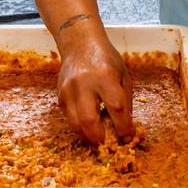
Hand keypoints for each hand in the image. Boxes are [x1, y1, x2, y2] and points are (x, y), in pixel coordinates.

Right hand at [56, 25, 132, 144]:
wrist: (79, 43)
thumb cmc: (106, 59)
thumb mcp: (123, 74)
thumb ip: (125, 100)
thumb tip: (126, 127)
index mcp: (105, 76)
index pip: (116, 107)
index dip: (123, 127)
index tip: (128, 136)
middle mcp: (84, 83)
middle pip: (90, 120)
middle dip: (101, 138)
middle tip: (109, 143)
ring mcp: (69, 89)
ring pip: (75, 124)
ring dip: (88, 137)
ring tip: (98, 138)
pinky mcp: (60, 95)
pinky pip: (69, 119)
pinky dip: (80, 127)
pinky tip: (89, 126)